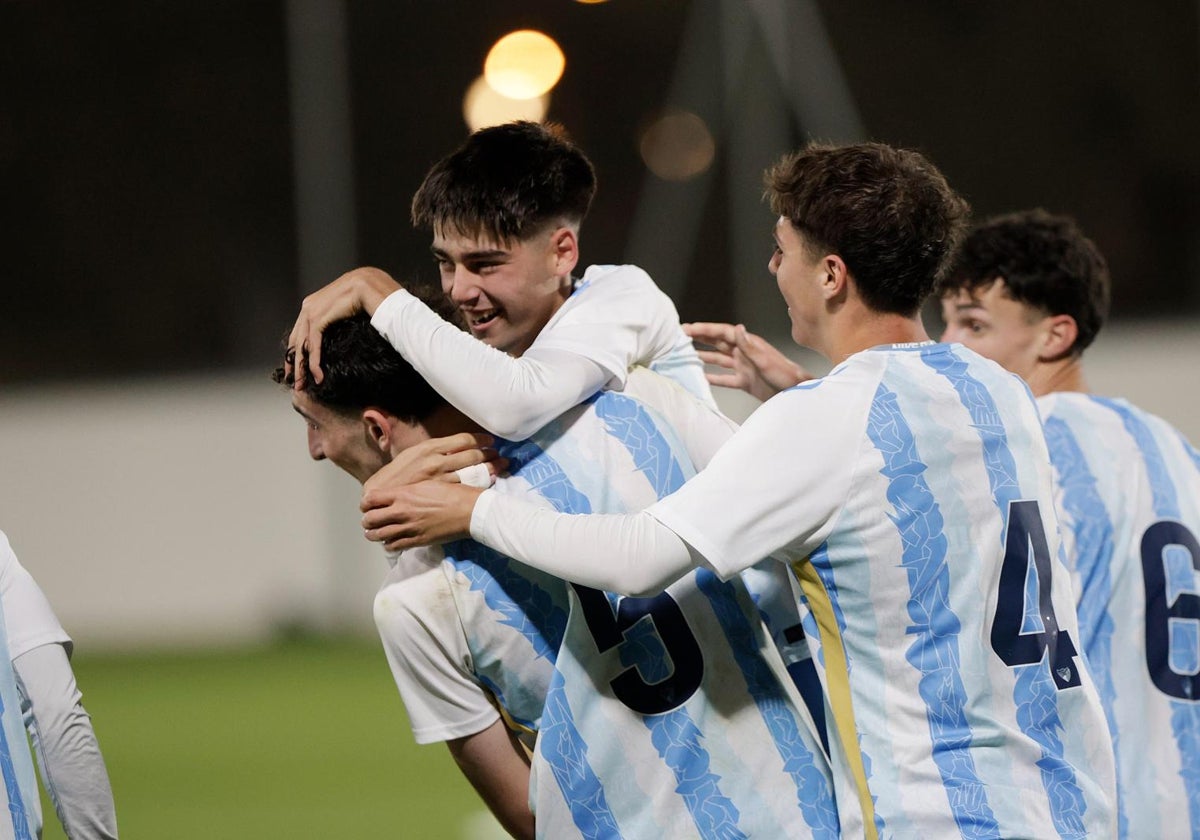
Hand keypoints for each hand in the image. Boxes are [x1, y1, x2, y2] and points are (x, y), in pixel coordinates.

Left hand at [286, 266, 401, 388]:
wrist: (370, 285)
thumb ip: (339, 318)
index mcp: (313, 304)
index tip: (297, 368)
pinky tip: (317, 375)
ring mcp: (311, 311)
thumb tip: (342, 330)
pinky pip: (312, 345)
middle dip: (294, 363)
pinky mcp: (318, 318)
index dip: (297, 351)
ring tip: (303, 385)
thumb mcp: (347, 309)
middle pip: (296, 340)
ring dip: (302, 368)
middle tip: (295, 382)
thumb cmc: (366, 294)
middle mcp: (308, 307)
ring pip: (301, 345)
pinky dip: (314, 362)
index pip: (300, 332)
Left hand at [361, 480, 483, 551]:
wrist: (470, 511)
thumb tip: (397, 494)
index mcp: (403, 494)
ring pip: (378, 536)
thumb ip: (408, 490)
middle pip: (370, 519)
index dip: (365, 503)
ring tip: (376, 532)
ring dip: (374, 534)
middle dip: (367, 520)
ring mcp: (409, 528)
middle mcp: (402, 511)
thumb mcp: (427, 483)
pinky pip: (393, 546)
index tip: (368, 504)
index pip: (371, 499)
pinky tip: (391, 540)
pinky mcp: (417, 541)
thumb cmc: (452, 493)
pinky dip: (388, 544)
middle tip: (370, 519)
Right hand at [362, 433, 505, 501]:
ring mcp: (441, 478)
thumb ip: (433, 450)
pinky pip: (468, 486)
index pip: (463, 439)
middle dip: (490, 454)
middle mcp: (438, 460)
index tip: (490, 441)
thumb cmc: (397, 473)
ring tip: (501, 465)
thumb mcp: (413, 453)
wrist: (383, 492)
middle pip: (473, 455)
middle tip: (500, 454)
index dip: (480, 439)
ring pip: (474, 471)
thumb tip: (451, 446)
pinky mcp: (442, 493)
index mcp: (431, 447)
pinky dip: (482, 482)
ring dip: (490, 468)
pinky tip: (491, 481)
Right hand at [683, 321, 810, 400]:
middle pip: (718, 343)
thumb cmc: (785, 375)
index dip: (705, 330)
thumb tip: (737, 328)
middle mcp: (744, 353)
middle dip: (700, 338)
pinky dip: (713, 378)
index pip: (722, 333)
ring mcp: (743, 367)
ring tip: (686, 355)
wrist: (795, 393)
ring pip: (719, 360)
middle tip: (681, 335)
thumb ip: (749, 346)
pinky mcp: (745, 381)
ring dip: (703, 357)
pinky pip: (724, 379)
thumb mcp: (766, 360)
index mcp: (749, 344)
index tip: (688, 328)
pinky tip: (701, 378)